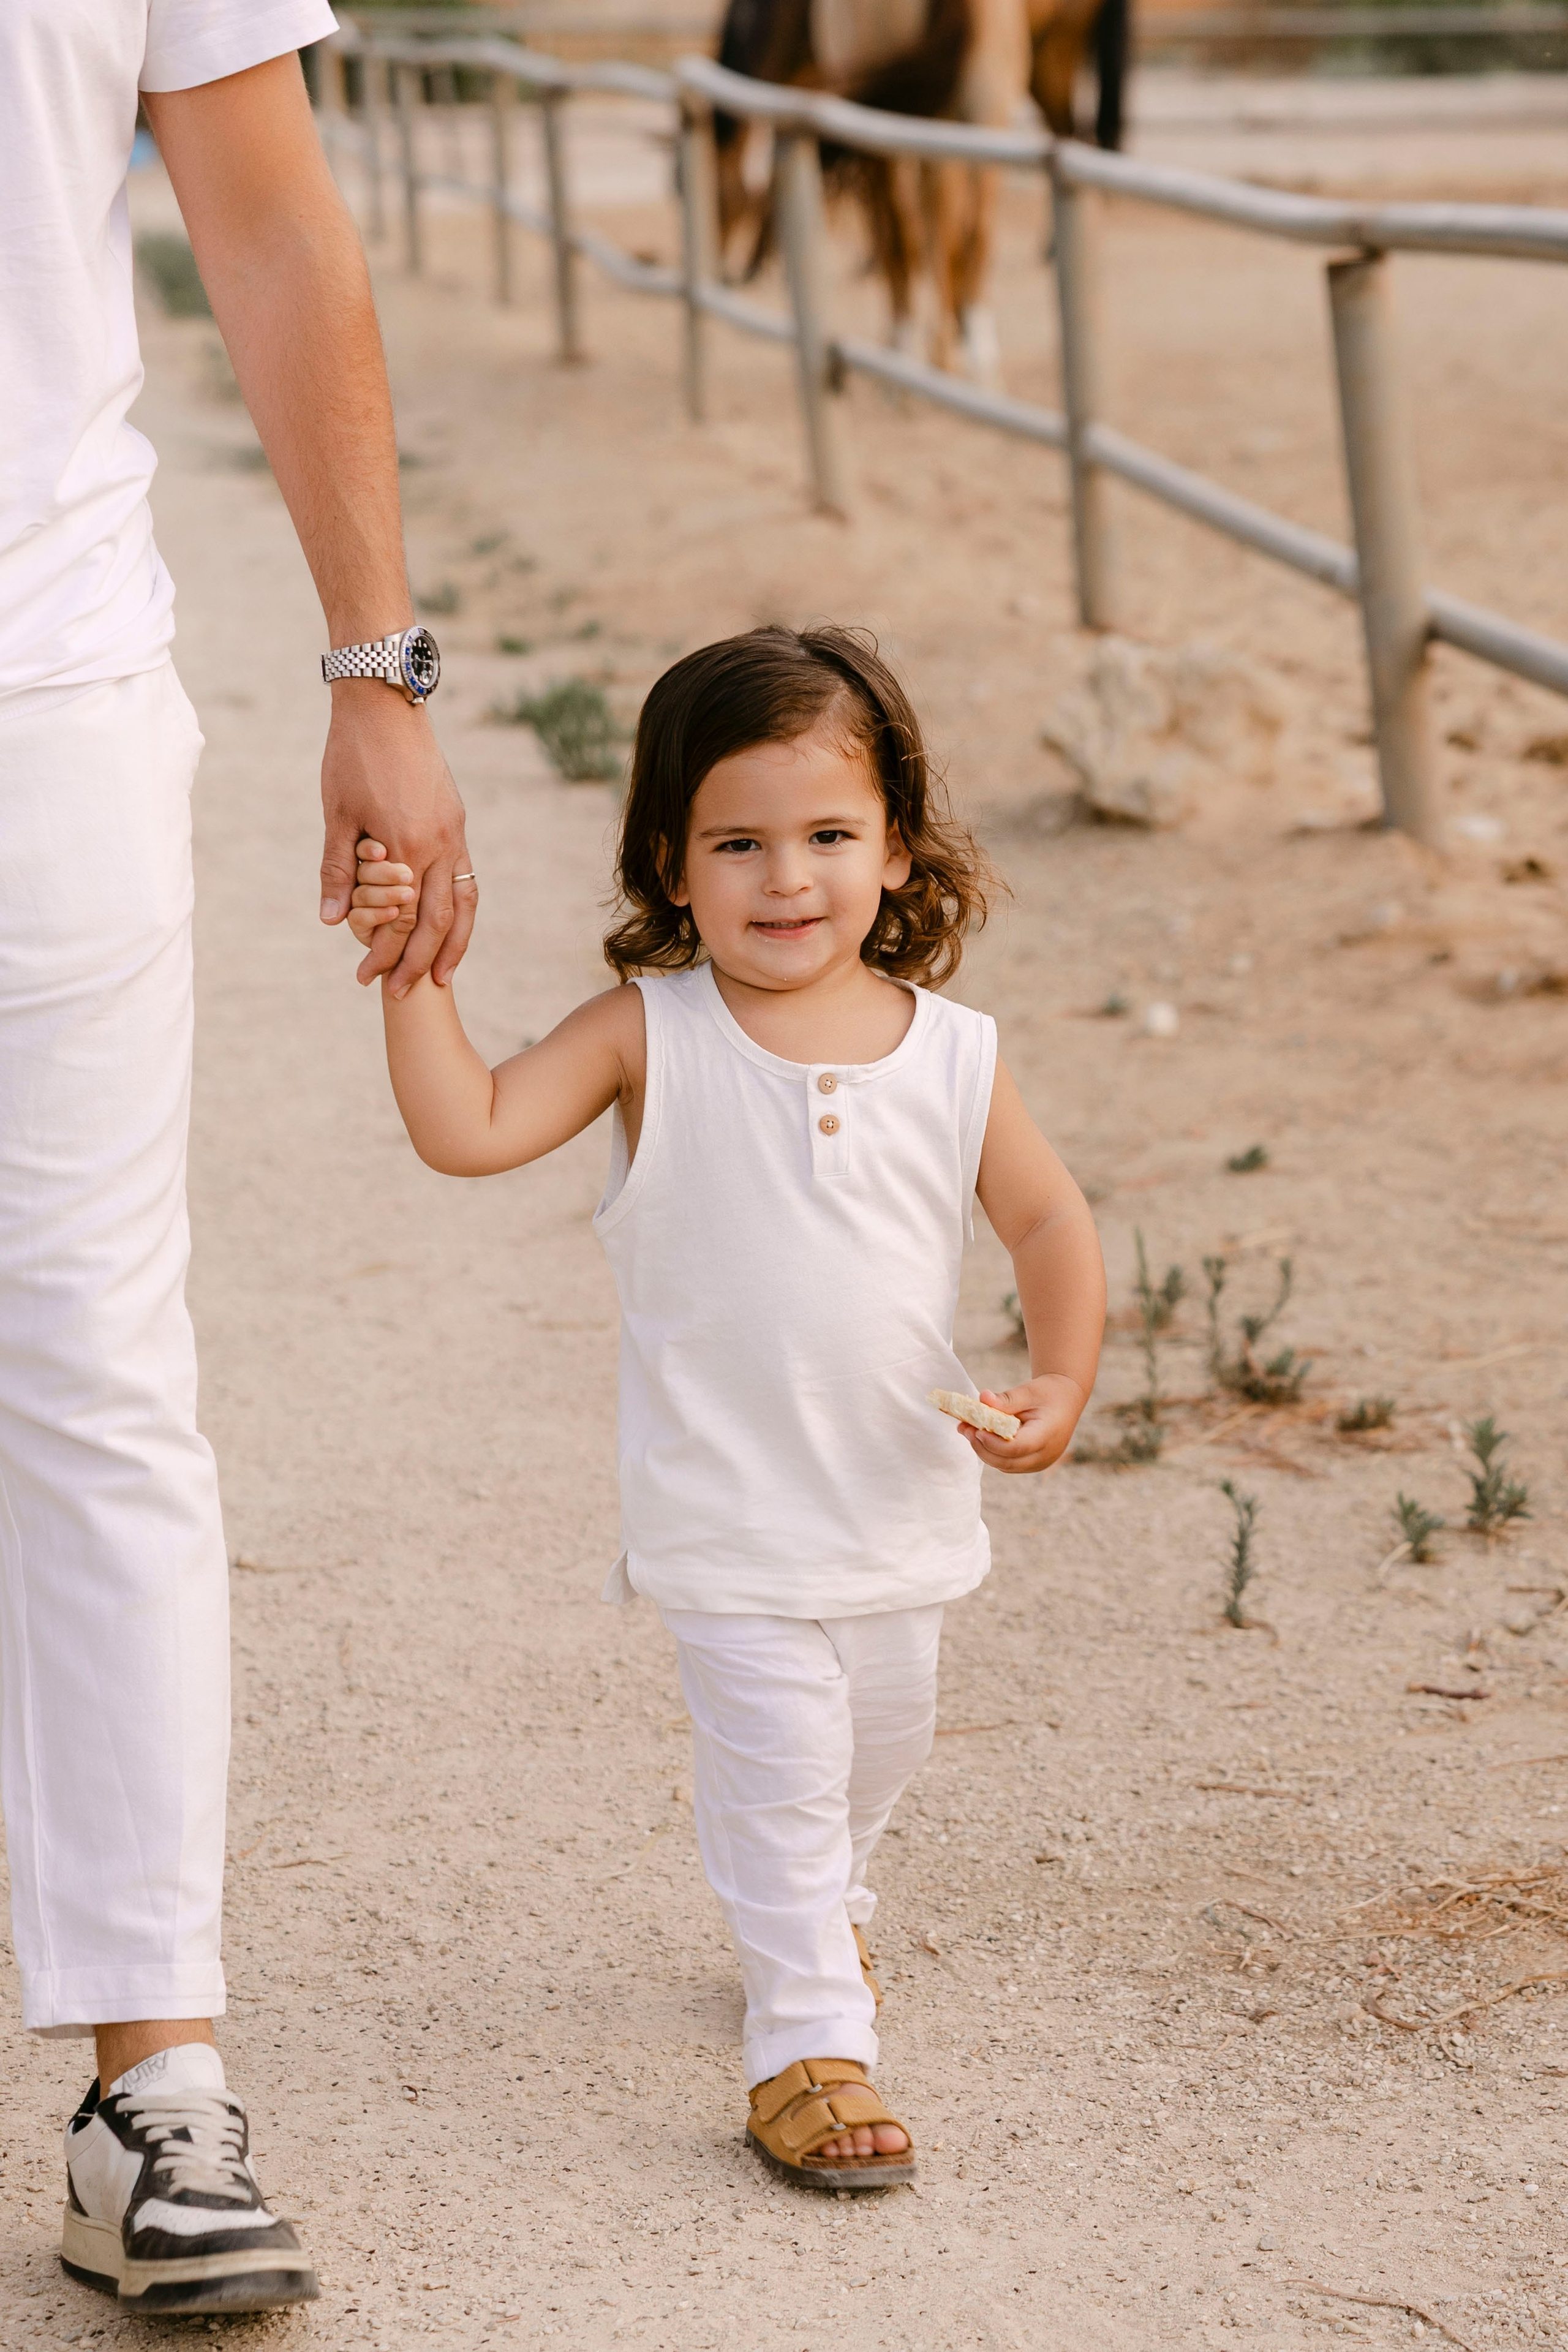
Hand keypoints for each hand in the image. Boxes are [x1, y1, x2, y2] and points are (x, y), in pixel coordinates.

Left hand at [320, 683, 475, 993]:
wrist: (385, 703)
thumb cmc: (352, 755)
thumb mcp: (336, 814)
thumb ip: (337, 869)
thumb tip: (331, 921)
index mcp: (405, 845)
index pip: (399, 919)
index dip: (383, 953)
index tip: (367, 978)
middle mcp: (438, 844)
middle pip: (436, 922)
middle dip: (417, 962)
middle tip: (401, 994)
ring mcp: (454, 832)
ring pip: (463, 904)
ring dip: (453, 946)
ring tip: (441, 976)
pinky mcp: (457, 821)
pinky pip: (466, 878)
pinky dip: (461, 911)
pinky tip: (451, 927)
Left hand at [956, 1374, 1087, 1475]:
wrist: (1067, 1400)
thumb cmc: (1048, 1393)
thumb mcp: (1029, 1391)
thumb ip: (1006, 1399)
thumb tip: (982, 1399)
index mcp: (1048, 1435)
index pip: (1016, 1448)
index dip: (993, 1442)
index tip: (975, 1429)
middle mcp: (1046, 1454)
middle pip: (1007, 1462)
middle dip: (982, 1447)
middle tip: (964, 1429)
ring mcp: (1040, 1462)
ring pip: (1005, 1466)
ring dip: (984, 1451)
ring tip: (968, 1430)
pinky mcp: (1034, 1463)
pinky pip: (1009, 1464)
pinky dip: (993, 1453)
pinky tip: (981, 1436)